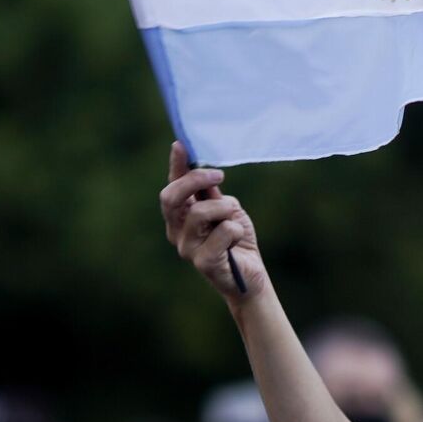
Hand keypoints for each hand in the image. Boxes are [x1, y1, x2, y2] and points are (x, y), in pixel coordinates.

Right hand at [160, 141, 267, 303]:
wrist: (250, 276)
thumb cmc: (236, 240)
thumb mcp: (226, 209)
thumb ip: (212, 193)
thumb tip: (205, 168)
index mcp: (180, 216)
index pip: (172, 187)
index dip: (175, 165)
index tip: (181, 145)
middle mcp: (177, 231)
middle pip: (172, 197)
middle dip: (195, 180)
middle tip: (220, 176)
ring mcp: (187, 248)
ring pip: (199, 212)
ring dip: (224, 208)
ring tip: (235, 217)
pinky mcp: (203, 262)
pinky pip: (222, 232)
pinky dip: (236, 229)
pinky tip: (238, 240)